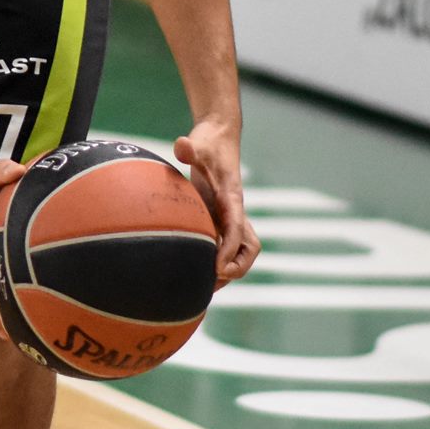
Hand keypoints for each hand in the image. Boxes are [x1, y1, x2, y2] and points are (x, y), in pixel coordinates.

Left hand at [174, 122, 257, 284]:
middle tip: (212, 282)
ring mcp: (230, 217)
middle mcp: (235, 211)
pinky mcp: (221, 219)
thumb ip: (190, 147)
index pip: (236, 226)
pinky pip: (226, 247)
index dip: (230, 248)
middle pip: (248, 247)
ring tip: (203, 290)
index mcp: (231, 196)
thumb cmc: (208, 143)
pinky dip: (217, 262)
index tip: (217, 267)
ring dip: (228, 271)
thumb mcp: (198, 143)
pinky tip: (195, 275)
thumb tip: (181, 145)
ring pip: (240, 252)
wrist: (219, 138)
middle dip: (236, 267)